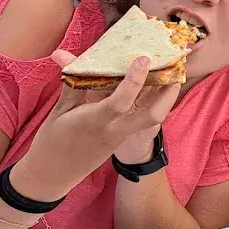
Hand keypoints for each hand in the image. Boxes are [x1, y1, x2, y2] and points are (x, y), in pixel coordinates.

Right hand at [14, 52, 180, 199]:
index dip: (133, 81)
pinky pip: (142, 119)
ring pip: (152, 119)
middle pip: (152, 117)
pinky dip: (150, 102)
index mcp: (95, 121)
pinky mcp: (123, 137)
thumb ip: (70, 83)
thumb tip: (61, 53)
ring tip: (171, 74)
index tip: (143, 59)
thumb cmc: (53, 140)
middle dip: (167, 94)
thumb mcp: (60, 110)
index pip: (120, 101)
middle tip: (175, 70)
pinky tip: (151, 85)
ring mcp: (121, 136)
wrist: (54, 174)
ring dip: (164, 98)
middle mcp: (114, 130)